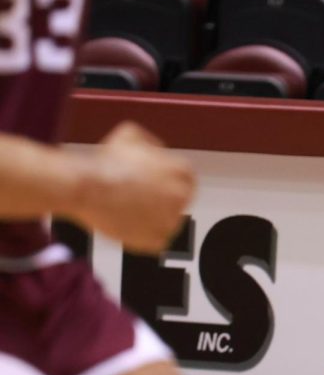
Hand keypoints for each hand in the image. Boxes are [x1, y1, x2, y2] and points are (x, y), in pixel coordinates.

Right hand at [74, 122, 194, 253]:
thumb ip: (150, 142)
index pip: (186, 178)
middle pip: (178, 200)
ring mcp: (170, 220)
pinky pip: (157, 241)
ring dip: (155, 218)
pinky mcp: (155, 241)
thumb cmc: (107, 161)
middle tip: (141, 198)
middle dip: (163, 199)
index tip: (155, 184)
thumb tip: (154, 150)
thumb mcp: (131, 134)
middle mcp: (182, 196)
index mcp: (182, 171)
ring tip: (131, 211)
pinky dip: (145, 237)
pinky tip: (131, 227)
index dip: (169, 180)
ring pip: (168, 221)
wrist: (87, 188)